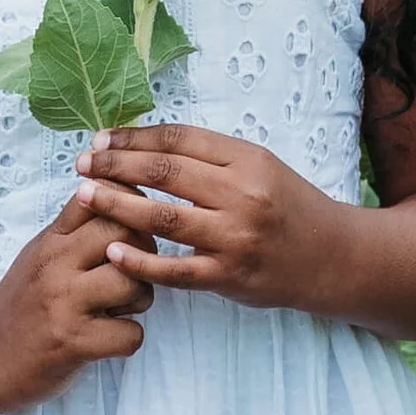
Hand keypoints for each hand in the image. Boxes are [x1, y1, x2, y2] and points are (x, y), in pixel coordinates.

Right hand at [0, 195, 156, 409]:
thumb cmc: (23, 305)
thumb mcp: (41, 255)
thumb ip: (75, 229)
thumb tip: (120, 196)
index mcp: (50, 240)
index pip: (100, 195)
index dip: (129, 205)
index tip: (131, 226)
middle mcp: (54, 265)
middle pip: (125, 232)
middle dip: (144, 253)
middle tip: (131, 272)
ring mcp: (63, 303)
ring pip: (134, 283)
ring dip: (140, 299)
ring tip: (119, 309)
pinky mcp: (72, 342)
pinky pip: (131, 334)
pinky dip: (127, 339)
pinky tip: (108, 338)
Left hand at [75, 125, 346, 311]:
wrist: (333, 256)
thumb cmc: (288, 206)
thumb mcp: (259, 166)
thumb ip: (209, 157)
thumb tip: (144, 145)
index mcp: (248, 160)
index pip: (179, 140)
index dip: (134, 138)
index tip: (102, 139)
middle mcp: (242, 195)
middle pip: (165, 173)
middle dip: (115, 166)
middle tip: (82, 164)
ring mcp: (235, 238)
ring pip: (164, 218)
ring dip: (117, 205)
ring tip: (84, 195)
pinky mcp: (230, 276)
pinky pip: (176, 270)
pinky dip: (141, 261)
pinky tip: (112, 251)